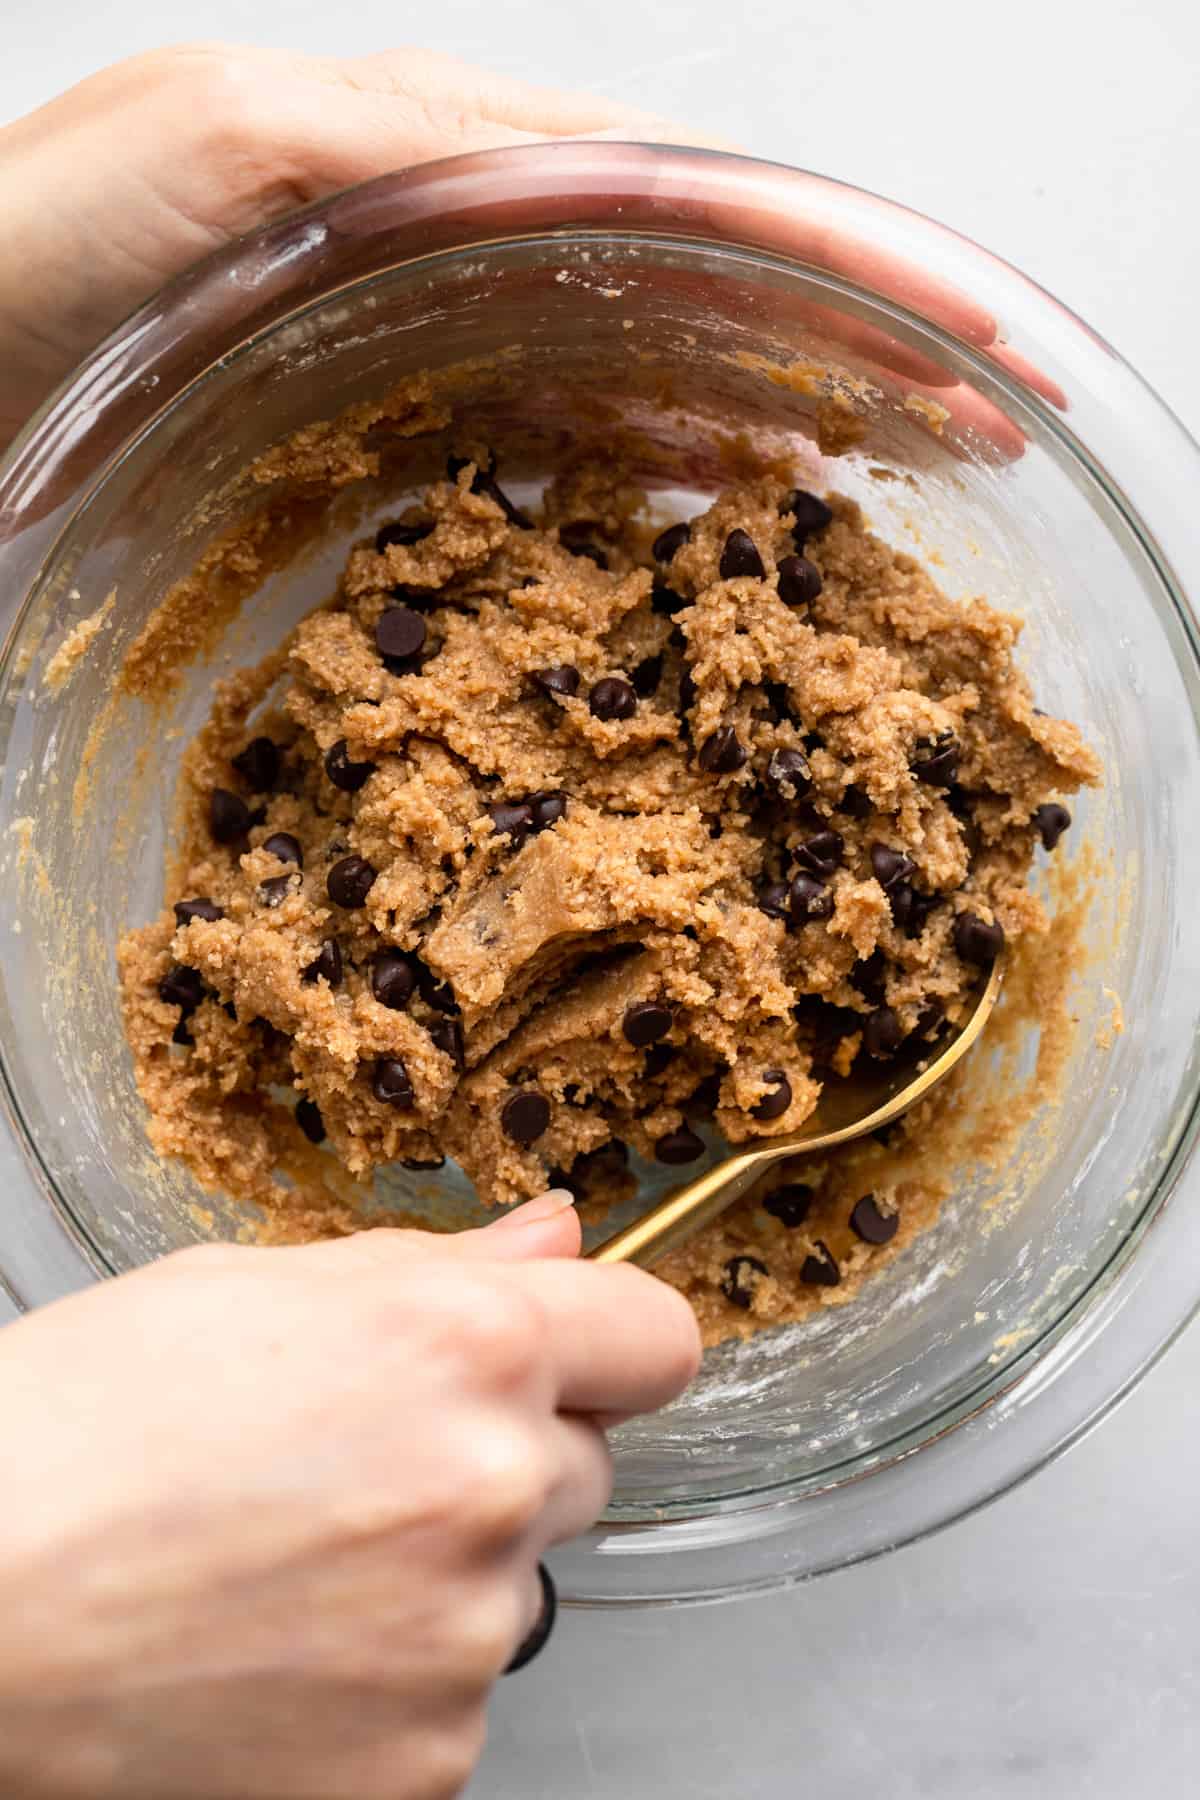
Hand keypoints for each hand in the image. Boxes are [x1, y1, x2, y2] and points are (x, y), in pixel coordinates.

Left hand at [0, 44, 1055, 465]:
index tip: (948, 322)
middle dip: (833, 329)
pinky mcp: (366, 404)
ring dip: (769, 394)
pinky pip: (540, 418)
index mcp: (413, 150)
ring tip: (883, 454)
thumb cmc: (28, 262)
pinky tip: (717, 480)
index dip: (820, 251)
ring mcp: (405, 319)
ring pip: (630, 344)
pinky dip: (648, 447)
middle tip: (967, 409)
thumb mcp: (212, 146)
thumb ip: (387, 142)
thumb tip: (569, 166)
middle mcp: (430, 225)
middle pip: (678, 265)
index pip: (669, 190)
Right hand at [0, 1193, 699, 1798]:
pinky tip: (279, 1648)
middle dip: (502, 1455)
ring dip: (445, 1573)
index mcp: (467, 1344)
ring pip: (516, 1587)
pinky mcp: (421, 1766)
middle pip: (583, 1466)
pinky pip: (454, 1699)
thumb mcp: (255, 1286)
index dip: (608, 1345)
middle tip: (360, 1464)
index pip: (657, 1340)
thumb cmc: (79, 1426)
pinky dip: (393, 1681)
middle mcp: (490, 1488)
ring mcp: (461, 1641)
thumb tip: (558, 1242)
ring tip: (294, 1563)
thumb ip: (441, 1266)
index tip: (570, 1362)